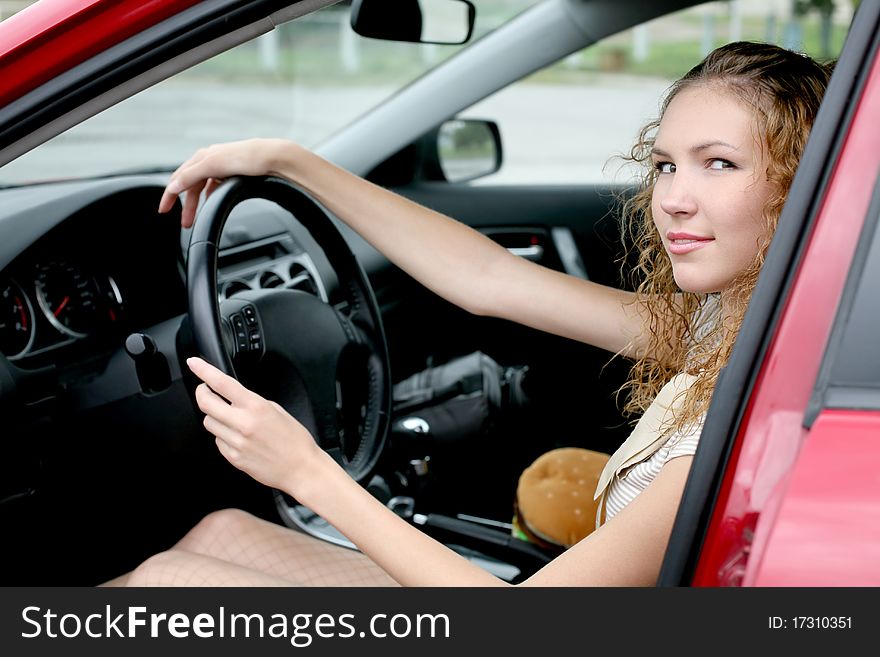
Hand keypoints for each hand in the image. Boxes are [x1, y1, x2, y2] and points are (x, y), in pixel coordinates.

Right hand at [158, 139, 293, 227]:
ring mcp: (224, 167)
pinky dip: (211, 197)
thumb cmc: (247, 157)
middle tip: (184, 223)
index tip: (163, 210)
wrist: (274, 157)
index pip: (179, 178)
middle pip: (191, 185)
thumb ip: (191, 176)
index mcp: (203, 156)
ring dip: (198, 204)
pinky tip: (213, 204)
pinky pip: (216, 187)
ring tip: (197, 218)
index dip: (170, 195)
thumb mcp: (213, 165)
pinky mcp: (236, 174)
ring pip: (203, 188)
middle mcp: (211, 160)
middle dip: (186, 205)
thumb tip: (173, 187)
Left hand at [186, 356, 321, 493]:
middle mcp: (243, 423)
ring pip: (208, 423)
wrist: (300, 469)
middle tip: (205, 390)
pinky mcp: (233, 458)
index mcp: (256, 407)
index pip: (222, 383)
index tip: (194, 363)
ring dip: (214, 416)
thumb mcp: (277, 410)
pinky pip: (217, 441)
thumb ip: (253, 402)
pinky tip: (237, 437)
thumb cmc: (295, 441)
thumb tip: (234, 398)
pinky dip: (222, 436)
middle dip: (201, 393)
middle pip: (205, 403)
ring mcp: (236, 442)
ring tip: (229, 418)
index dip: (203, 370)